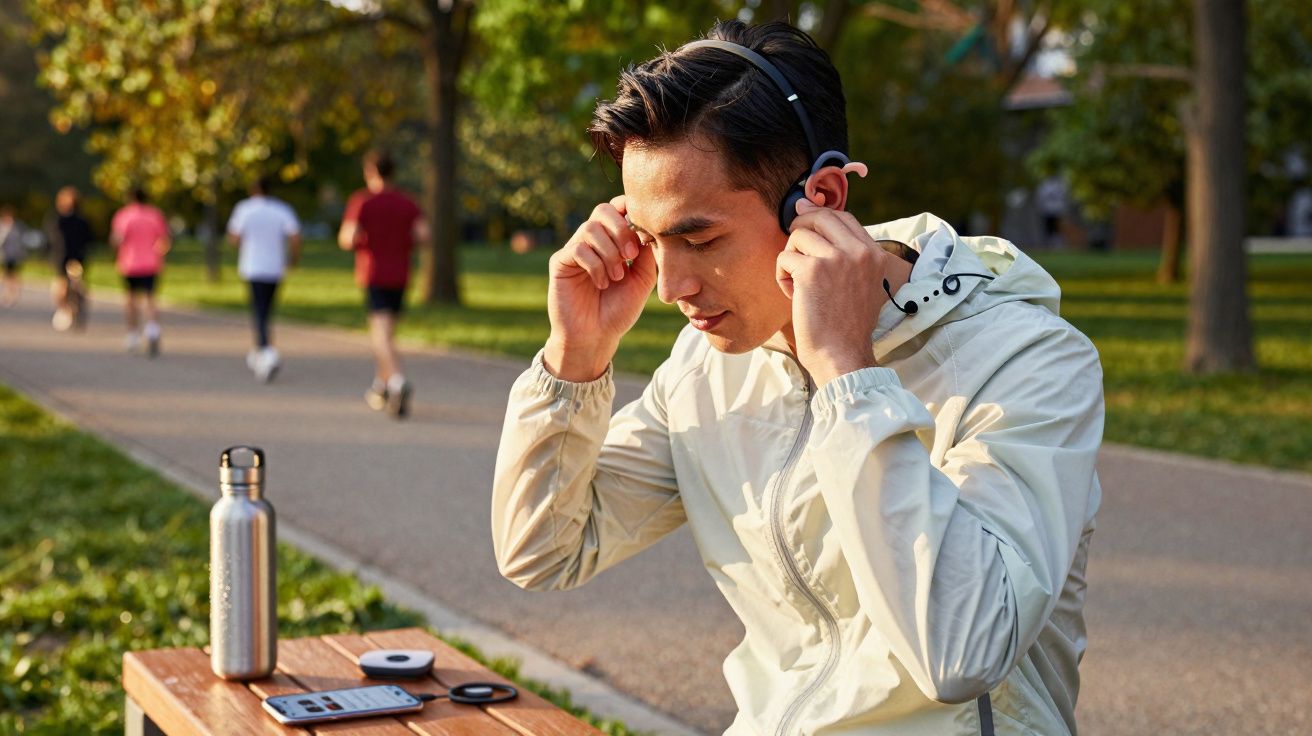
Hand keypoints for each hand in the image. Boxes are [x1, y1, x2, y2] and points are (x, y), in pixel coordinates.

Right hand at [544, 195, 656, 380]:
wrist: (595, 337)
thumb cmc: (619, 310)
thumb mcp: (642, 280)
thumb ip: (647, 254)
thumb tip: (648, 228)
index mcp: (612, 241)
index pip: (618, 208)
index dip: (630, 210)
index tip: (643, 233)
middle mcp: (592, 241)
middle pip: (602, 209)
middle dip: (621, 229)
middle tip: (631, 256)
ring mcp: (574, 250)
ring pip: (590, 228)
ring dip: (609, 252)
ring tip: (617, 277)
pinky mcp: (560, 262)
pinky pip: (578, 249)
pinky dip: (595, 265)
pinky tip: (602, 283)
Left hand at [775, 201, 889, 385]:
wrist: (842, 355)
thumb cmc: (846, 326)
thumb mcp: (863, 285)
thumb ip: (849, 258)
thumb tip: (819, 226)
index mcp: (874, 254)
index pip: (844, 217)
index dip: (819, 214)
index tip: (802, 214)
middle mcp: (858, 252)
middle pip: (820, 217)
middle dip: (800, 226)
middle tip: (792, 246)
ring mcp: (836, 258)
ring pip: (799, 235)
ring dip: (791, 259)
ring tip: (797, 285)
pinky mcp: (811, 270)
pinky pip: (785, 257)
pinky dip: (782, 276)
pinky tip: (792, 295)